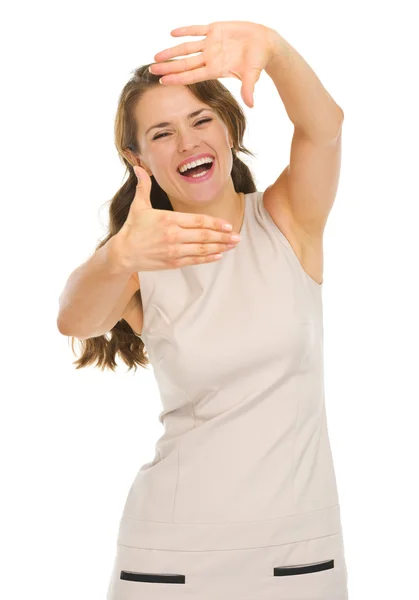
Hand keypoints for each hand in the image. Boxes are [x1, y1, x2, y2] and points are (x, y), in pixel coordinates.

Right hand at [114, 166, 240, 272]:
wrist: (123, 253)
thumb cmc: (132, 228)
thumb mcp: (138, 206)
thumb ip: (143, 186)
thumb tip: (139, 167)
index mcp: (168, 220)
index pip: (198, 221)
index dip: (215, 223)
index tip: (228, 225)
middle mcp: (173, 236)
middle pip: (204, 236)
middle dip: (223, 237)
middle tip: (238, 237)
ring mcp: (174, 251)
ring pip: (202, 249)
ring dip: (219, 247)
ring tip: (232, 245)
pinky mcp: (172, 263)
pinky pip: (194, 260)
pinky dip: (208, 258)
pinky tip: (218, 255)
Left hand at [149, 21, 276, 107]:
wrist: (265, 43)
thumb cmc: (258, 61)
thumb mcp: (252, 75)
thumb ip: (248, 89)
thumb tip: (251, 105)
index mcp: (215, 69)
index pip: (192, 75)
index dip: (177, 78)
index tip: (163, 82)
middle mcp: (210, 58)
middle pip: (184, 64)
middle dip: (168, 67)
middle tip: (151, 71)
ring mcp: (211, 44)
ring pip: (186, 48)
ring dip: (171, 51)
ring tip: (156, 57)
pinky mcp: (215, 29)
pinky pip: (197, 30)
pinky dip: (185, 31)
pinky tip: (172, 34)